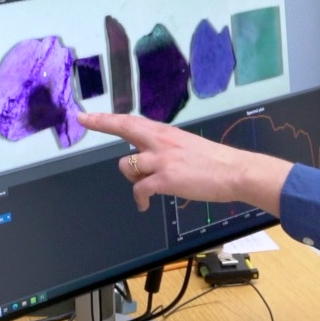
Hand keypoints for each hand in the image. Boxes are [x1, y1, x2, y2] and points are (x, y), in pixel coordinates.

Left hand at [79, 111, 293, 213]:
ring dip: (132, 178)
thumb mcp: (188, 146)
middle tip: (84, 120)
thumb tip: (150, 157)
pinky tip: (144, 205)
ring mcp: (162, 160)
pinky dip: (140, 200)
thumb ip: (167, 148)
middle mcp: (161, 142)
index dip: (107, 118)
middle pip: (124, 128)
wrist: (235, 172)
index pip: (132, 121)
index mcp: (167, 133)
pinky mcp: (166, 179)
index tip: (88, 115)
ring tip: (145, 186)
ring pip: (128, 166)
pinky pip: (140, 190)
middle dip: (101, 124)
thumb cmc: (217, 162)